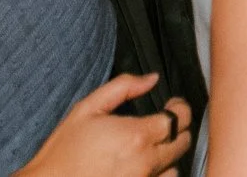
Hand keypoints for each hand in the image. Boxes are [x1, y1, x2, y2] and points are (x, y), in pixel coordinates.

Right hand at [17, 74, 191, 176]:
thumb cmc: (63, 153)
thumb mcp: (87, 109)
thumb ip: (123, 87)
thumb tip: (151, 79)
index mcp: (136, 136)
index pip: (180, 118)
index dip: (179, 108)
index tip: (173, 105)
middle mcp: (145, 162)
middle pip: (183, 143)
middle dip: (177, 130)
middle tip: (161, 125)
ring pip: (175, 168)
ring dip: (168, 157)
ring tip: (149, 150)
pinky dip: (157, 175)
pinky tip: (141, 168)